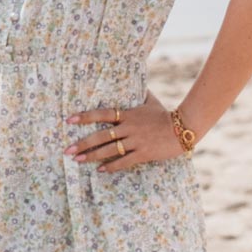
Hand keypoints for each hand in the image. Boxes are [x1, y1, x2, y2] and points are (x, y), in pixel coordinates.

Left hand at [63, 89, 188, 172]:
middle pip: (101, 135)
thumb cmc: (165, 115)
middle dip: (83, 143)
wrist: (183, 128)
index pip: (102, 114)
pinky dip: (112, 166)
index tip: (69, 120)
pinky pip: (124, 161)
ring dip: (92, 156)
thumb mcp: (151, 101)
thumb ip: (140, 94)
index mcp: (128, 114)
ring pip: (110, 150)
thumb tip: (137, 81)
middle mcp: (129, 127)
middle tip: (68, 150)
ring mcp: (136, 141)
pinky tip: (100, 170)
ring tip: (78, 160)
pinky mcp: (143, 153)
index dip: (85, 116)